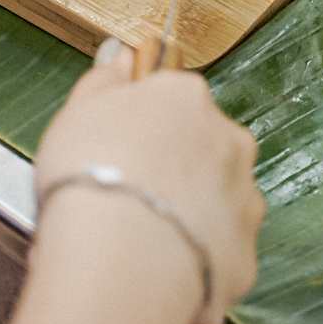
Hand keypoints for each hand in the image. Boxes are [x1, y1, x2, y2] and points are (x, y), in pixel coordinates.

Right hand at [34, 48, 263, 323]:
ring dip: (191, 211)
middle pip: (204, 146)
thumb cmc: (89, 180)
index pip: (175, 100)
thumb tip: (120, 56)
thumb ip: (104, 82)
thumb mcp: (77, 114)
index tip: (123, 148)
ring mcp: (243, 198)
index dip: (146, 126)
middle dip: (176, 167)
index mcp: (187, 99)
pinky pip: (220, 250)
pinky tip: (161, 267)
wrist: (117, 260)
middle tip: (130, 194)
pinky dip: (197, 257)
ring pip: (218, 198)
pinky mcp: (245, 252)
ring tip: (144, 238)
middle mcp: (228, 141)